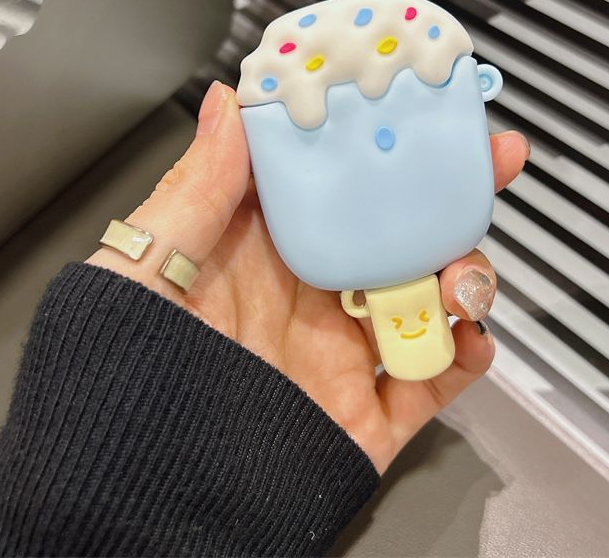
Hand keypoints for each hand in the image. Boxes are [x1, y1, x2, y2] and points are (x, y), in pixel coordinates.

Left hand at [88, 81, 527, 473]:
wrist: (134, 503)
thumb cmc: (117, 379)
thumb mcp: (145, 267)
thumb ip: (197, 188)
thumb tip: (228, 106)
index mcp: (262, 250)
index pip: (336, 180)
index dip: (379, 141)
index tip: (419, 107)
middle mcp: (310, 294)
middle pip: (399, 229)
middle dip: (451, 192)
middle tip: (491, 159)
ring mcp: (343, 352)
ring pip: (429, 295)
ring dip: (463, 275)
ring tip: (461, 276)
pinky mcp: (367, 412)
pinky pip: (435, 380)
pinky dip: (467, 355)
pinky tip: (471, 337)